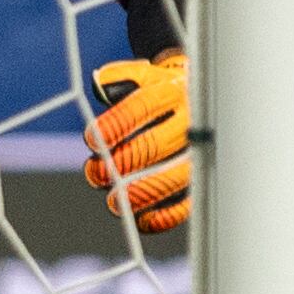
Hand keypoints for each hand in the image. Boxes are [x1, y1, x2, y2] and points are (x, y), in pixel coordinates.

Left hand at [83, 52, 189, 232]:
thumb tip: (98, 83)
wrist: (202, 97)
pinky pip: (189, 202)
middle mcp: (190, 121)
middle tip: (95, 174)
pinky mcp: (203, 178)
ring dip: (140, 193)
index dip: (115, 124)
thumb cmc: (163, 89)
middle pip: (154, 145)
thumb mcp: (144, 75)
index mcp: (172, 92)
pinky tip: (142, 218)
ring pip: (173, 177)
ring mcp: (199, 152)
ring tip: (113, 201)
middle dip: (121, 163)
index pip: (142, 107)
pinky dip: (166, 215)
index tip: (91, 139)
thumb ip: (119, 77)